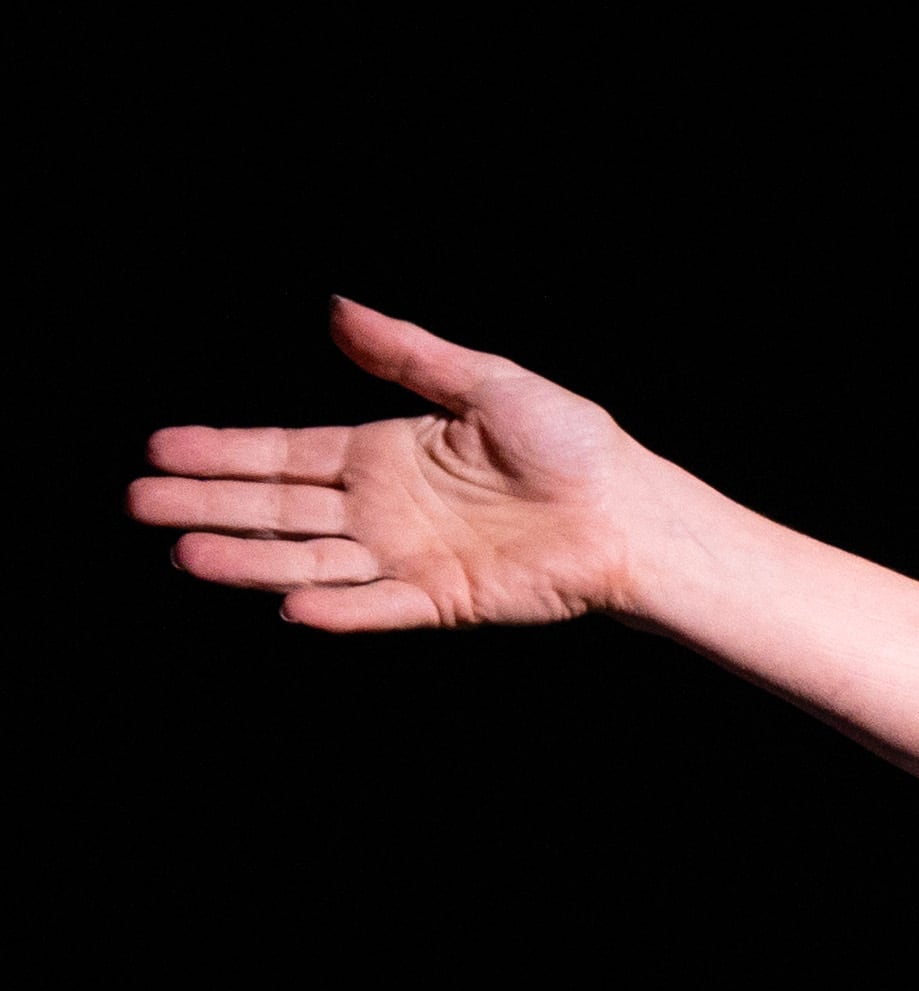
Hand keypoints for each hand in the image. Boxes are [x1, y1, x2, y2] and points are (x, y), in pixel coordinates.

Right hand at [132, 300, 649, 631]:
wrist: (633, 512)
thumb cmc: (573, 447)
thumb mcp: (484, 383)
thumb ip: (406, 353)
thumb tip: (335, 308)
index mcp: (383, 455)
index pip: (283, 455)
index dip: (221, 453)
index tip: (159, 450)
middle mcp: (383, 509)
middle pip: (277, 508)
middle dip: (209, 506)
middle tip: (141, 505)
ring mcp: (407, 557)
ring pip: (310, 559)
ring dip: (249, 559)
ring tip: (185, 556)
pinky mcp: (443, 600)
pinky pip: (379, 606)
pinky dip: (338, 607)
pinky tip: (288, 603)